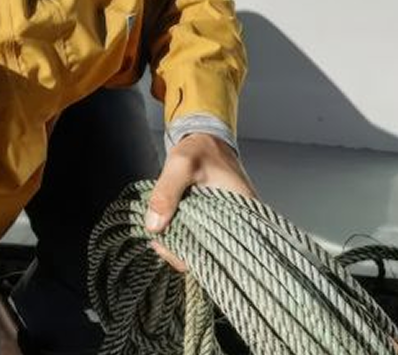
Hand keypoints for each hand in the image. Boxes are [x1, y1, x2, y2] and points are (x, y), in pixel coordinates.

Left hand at [143, 133, 256, 271]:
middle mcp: (240, 222)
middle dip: (181, 251)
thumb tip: (154, 226)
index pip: (223, 253)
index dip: (191, 256)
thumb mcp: (181, 164)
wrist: (206, 140)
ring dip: (181, 242)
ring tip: (159, 232)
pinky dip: (184, 233)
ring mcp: (229, 222)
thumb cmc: (200, 149)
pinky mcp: (217, 220)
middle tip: (157, 239)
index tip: (164, 245)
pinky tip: (167, 226)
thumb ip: (167, 192)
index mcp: (243, 211)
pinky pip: (201, 236)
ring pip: (204, 247)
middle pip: (212, 255)